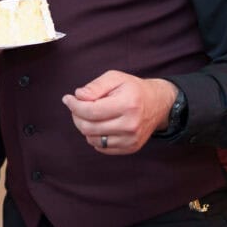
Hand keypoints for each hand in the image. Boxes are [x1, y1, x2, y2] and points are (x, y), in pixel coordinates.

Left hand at [61, 71, 176, 154]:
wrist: (158, 104)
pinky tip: (99, 124)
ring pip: (92, 139)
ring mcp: (131, 139)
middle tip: (76, 106)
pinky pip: (102, 147)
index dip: (74, 105)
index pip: (91, 111)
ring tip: (89, 115)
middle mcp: (130, 125)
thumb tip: (78, 96)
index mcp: (127, 104)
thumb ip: (95, 86)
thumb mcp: (115, 78)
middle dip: (76, 116)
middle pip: (89, 127)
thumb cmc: (133, 89)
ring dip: (84, 127)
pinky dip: (95, 136)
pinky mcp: (131, 148)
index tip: (67, 99)